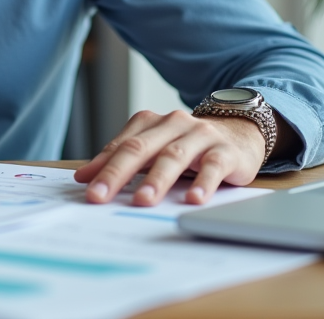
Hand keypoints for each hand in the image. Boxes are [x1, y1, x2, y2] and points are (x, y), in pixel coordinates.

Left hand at [74, 109, 264, 205]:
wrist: (239, 132)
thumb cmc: (188, 146)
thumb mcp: (154, 149)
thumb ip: (122, 160)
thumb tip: (83, 177)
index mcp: (152, 123)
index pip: (122, 145)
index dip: (102, 166)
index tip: (86, 188)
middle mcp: (174, 124)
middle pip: (141, 148)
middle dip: (117, 173)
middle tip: (100, 196)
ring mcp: (200, 136)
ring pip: (174, 156)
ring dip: (156, 180)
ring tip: (142, 201)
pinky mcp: (226, 152)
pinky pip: (213, 167)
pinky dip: (203, 183)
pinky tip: (194, 200)